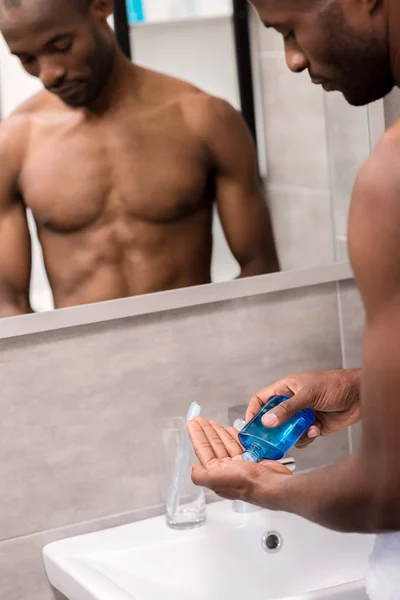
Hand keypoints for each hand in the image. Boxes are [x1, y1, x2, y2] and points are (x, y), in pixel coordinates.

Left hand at [187, 416, 291, 506]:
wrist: (272, 485)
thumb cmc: (245, 482)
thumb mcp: (215, 479)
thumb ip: (200, 475)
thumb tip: (192, 468)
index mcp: (216, 475)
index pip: (203, 451)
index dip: (197, 436)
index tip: (192, 423)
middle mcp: (227, 471)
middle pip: (213, 446)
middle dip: (206, 432)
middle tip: (200, 419)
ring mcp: (240, 465)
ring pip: (226, 445)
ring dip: (219, 432)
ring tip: (213, 422)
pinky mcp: (252, 461)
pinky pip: (240, 446)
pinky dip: (234, 437)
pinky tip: (231, 430)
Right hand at [246, 369, 360, 446]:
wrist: (360, 396)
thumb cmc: (335, 385)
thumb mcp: (308, 394)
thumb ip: (287, 408)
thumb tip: (267, 421)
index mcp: (285, 388)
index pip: (261, 399)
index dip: (253, 412)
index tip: (249, 427)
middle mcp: (291, 402)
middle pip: (272, 419)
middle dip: (271, 431)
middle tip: (269, 442)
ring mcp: (301, 416)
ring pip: (286, 432)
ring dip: (292, 435)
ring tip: (302, 432)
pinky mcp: (312, 427)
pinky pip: (301, 438)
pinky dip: (306, 437)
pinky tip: (315, 430)